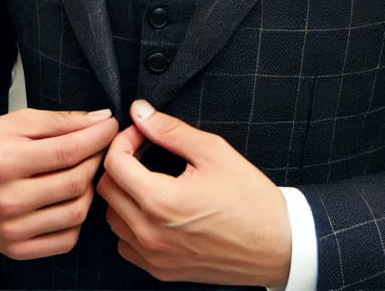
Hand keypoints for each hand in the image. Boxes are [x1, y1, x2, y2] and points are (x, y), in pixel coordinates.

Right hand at [0, 108, 119, 260]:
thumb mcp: (13, 123)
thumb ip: (59, 122)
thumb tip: (100, 120)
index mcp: (3, 163)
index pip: (68, 151)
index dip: (98, 137)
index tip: (109, 125)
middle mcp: (6, 200)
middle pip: (75, 182)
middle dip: (96, 159)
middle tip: (97, 146)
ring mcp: (11, 229)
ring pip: (75, 212)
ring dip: (89, 189)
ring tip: (83, 171)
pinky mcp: (15, 248)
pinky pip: (65, 239)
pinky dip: (76, 219)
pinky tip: (68, 200)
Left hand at [97, 100, 291, 286]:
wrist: (277, 244)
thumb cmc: (251, 200)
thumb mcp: (213, 152)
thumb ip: (170, 130)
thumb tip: (142, 113)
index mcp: (160, 201)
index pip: (114, 164)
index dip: (123, 140)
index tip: (141, 133)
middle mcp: (150, 233)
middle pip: (107, 190)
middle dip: (120, 163)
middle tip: (143, 151)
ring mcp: (154, 256)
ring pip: (112, 219)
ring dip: (123, 194)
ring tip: (148, 179)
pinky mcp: (161, 270)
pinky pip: (127, 245)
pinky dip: (131, 224)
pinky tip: (153, 211)